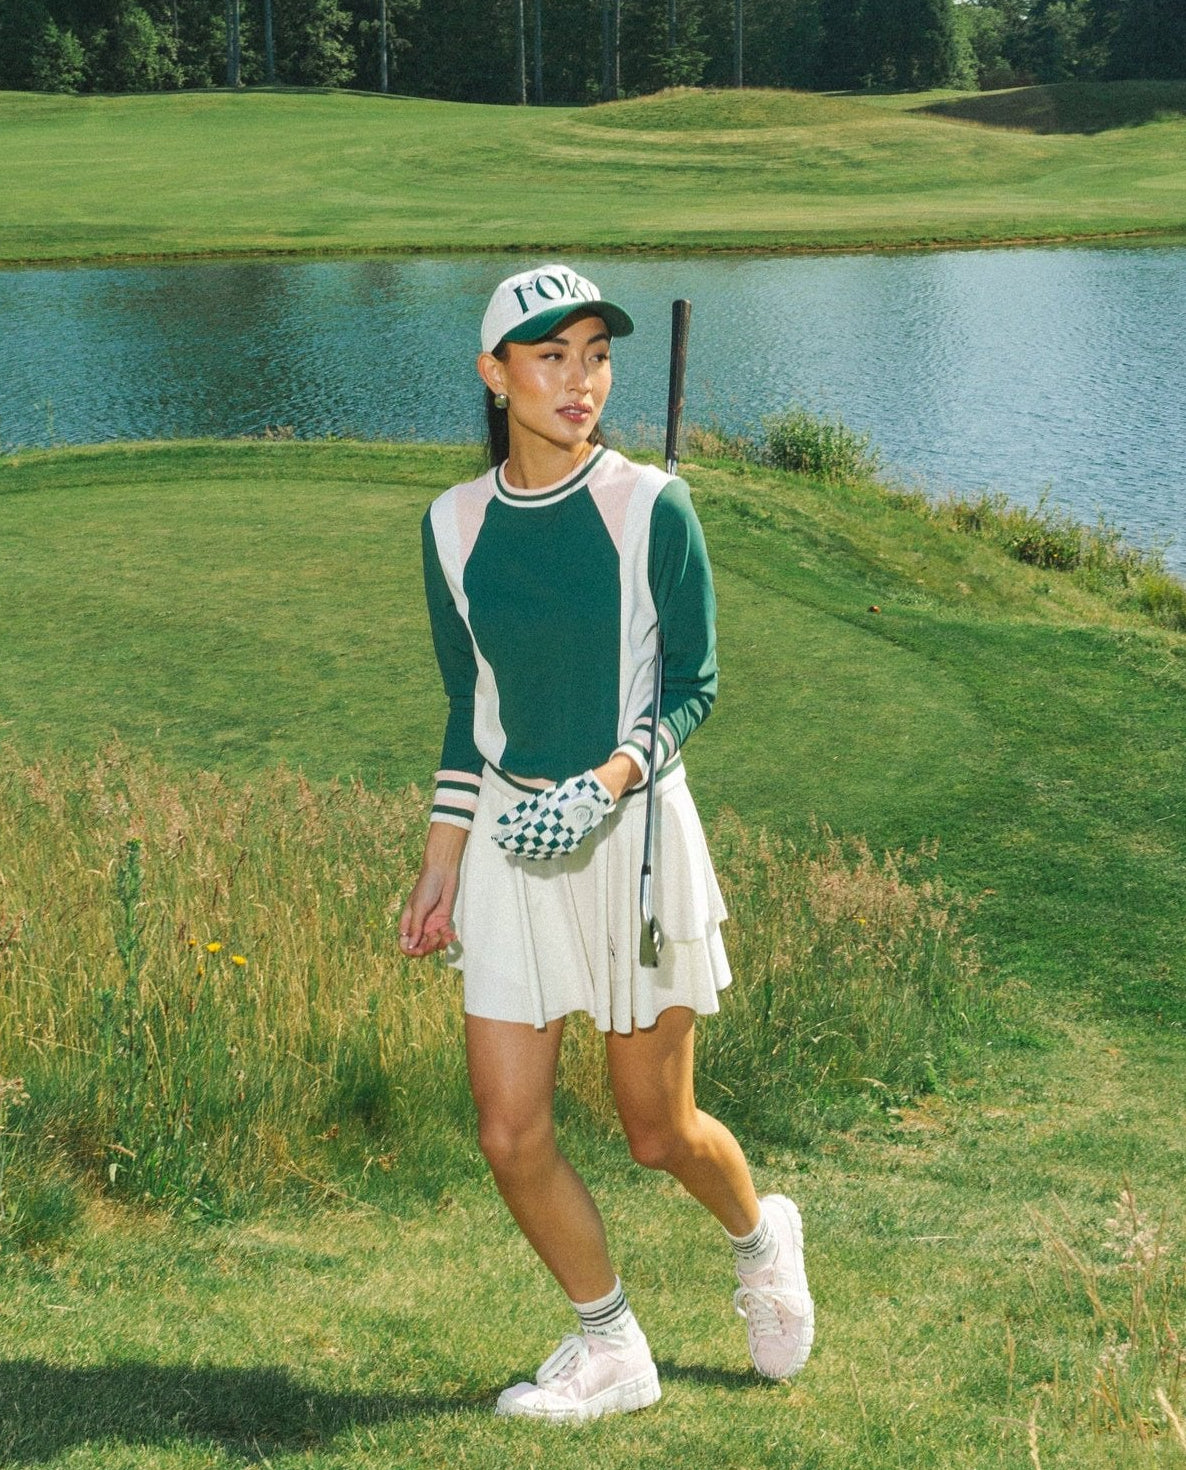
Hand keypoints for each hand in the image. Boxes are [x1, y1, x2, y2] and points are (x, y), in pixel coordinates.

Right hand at [399, 825, 465, 956]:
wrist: (442, 872)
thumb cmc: (426, 886)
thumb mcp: (419, 907)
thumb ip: (416, 927)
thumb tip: (411, 946)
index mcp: (408, 922)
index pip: (405, 944)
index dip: (411, 950)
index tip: (420, 950)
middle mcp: (419, 925)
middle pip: (420, 946)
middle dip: (428, 947)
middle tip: (435, 939)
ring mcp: (431, 924)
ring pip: (434, 943)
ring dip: (440, 943)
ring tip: (446, 936)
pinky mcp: (443, 921)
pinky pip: (445, 935)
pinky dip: (449, 938)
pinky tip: (453, 936)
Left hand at [493, 770, 615, 860]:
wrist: (594, 797)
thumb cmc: (566, 793)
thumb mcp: (541, 799)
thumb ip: (521, 811)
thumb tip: (502, 821)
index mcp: (540, 824)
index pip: (516, 839)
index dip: (505, 841)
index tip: (497, 839)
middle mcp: (549, 838)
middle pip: (525, 849)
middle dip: (513, 846)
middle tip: (506, 842)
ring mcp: (560, 845)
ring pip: (537, 855)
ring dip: (525, 851)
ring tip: (517, 847)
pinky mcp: (569, 847)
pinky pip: (550, 855)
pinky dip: (540, 854)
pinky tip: (535, 851)